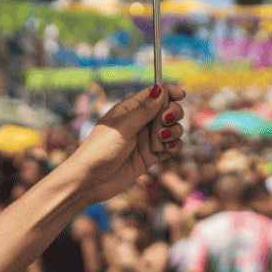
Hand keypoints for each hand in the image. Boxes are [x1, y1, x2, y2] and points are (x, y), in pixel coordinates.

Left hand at [61, 84, 185, 206]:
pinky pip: (171, 146)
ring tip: (161, 140)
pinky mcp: (152, 156)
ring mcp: (147, 139)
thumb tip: (161, 90)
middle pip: (168, 110)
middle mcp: (141, 122)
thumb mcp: (123, 127)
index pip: (154, 94)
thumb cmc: (100, 150)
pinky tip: (166, 150)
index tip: (181, 94)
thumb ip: (144, 110)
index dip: (169, 92)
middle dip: (172, 114)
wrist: (90, 181)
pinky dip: (174, 147)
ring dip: (174, 132)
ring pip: (172, 128)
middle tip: (164, 123)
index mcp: (130, 110)